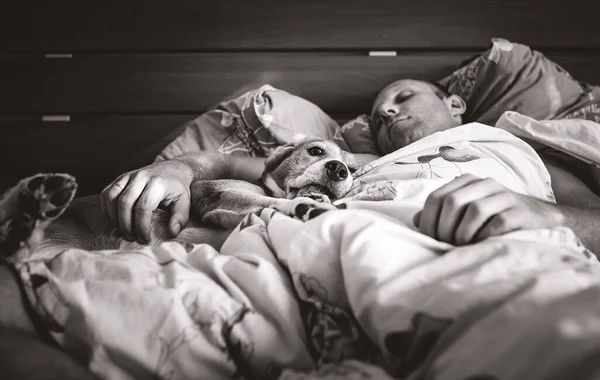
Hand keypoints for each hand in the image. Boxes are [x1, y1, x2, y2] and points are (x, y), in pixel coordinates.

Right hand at [101, 160, 192, 243]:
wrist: (173, 169)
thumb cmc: (178, 189)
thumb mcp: (184, 203)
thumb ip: (180, 218)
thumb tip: (172, 233)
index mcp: (157, 184)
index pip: (143, 208)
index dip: (141, 226)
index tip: (144, 239)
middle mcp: (141, 177)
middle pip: (125, 203)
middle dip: (126, 225)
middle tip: (132, 237)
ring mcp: (129, 176)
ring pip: (112, 197)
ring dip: (114, 218)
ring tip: (123, 231)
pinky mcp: (121, 178)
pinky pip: (107, 193)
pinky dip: (106, 208)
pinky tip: (114, 220)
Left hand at [413, 174, 565, 244]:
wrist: (540, 219)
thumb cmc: (494, 218)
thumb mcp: (465, 212)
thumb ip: (441, 214)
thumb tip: (415, 220)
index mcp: (467, 182)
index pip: (436, 197)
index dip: (428, 220)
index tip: (429, 239)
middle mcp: (485, 184)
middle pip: (452, 202)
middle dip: (444, 228)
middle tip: (446, 245)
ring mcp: (505, 196)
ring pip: (474, 210)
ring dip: (463, 233)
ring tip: (463, 246)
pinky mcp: (521, 211)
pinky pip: (498, 223)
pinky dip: (485, 236)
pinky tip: (482, 244)